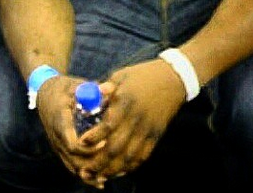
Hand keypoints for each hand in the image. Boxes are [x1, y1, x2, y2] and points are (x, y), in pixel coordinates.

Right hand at [36, 75, 110, 189]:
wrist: (44, 93)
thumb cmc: (63, 88)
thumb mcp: (76, 85)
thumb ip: (93, 89)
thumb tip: (110, 89)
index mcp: (59, 119)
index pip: (72, 142)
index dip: (90, 147)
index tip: (106, 142)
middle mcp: (55, 135)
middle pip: (74, 158)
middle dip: (93, 163)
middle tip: (113, 161)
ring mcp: (56, 144)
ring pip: (72, 165)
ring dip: (90, 173)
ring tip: (109, 175)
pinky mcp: (59, 148)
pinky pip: (70, 165)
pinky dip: (84, 174)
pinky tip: (100, 181)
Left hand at [76, 59, 185, 182]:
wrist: (171, 79)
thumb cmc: (141, 75)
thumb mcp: (120, 76)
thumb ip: (103, 90)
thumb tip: (86, 97)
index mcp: (125, 102)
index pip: (108, 124)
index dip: (94, 136)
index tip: (81, 143)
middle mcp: (137, 119)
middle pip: (117, 146)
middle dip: (99, 161)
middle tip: (84, 170)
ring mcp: (148, 130)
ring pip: (129, 157)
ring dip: (112, 169)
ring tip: (97, 176)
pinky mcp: (156, 136)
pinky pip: (142, 156)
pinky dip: (129, 167)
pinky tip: (117, 171)